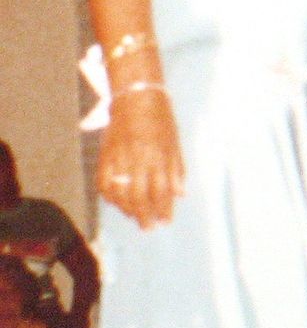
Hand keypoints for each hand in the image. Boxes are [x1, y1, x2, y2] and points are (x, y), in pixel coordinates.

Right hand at [98, 89, 182, 228]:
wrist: (136, 99)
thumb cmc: (161, 120)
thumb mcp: (175, 143)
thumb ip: (177, 170)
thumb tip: (180, 194)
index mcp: (159, 157)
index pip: (161, 191)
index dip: (163, 209)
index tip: (166, 221)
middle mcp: (139, 161)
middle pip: (140, 196)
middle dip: (145, 215)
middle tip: (148, 227)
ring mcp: (120, 159)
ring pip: (120, 193)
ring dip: (127, 209)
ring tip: (135, 217)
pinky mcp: (105, 156)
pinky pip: (104, 183)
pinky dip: (110, 197)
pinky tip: (117, 203)